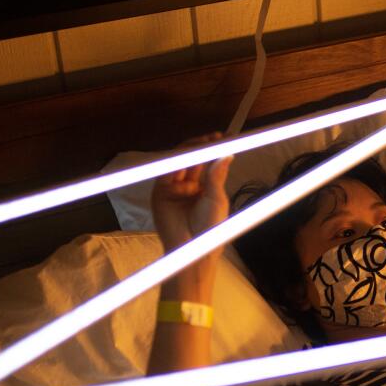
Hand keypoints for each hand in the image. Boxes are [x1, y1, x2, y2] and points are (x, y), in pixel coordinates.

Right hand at [151, 134, 232, 251]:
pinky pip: (167, 173)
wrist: (194, 248)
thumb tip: (226, 154)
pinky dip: (179, 167)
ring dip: (191, 150)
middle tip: (216, 137)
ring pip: (178, 161)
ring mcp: (171, 187)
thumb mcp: (216, 199)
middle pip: (190, 157)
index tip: (225, 137)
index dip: (212, 148)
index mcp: (201, 186)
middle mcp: (185, 184)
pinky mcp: (159, 193)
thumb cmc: (209, 228)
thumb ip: (217, 176)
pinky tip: (191, 172)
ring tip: (206, 144)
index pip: (204, 161)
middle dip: (202, 145)